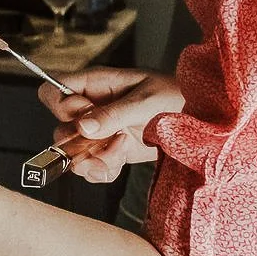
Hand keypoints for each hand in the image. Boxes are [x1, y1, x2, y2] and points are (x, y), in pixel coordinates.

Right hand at [37, 67, 183, 183]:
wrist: (202, 121)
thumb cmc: (177, 97)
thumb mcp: (146, 101)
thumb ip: (114, 114)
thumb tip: (83, 127)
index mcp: (96, 84)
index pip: (54, 91)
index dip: (62, 107)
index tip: (86, 117)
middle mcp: (92, 108)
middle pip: (60, 127)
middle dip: (80, 142)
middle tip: (110, 139)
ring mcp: (100, 132)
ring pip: (72, 152)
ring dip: (93, 160)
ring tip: (120, 153)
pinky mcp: (110, 152)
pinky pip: (90, 167)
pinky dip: (102, 171)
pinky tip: (120, 163)